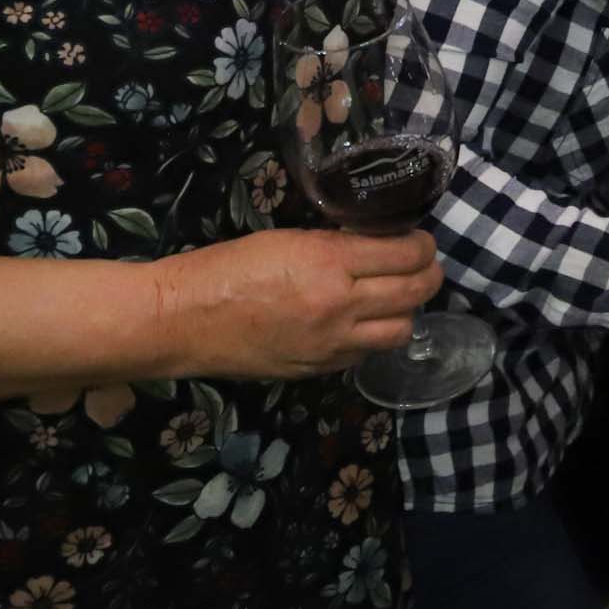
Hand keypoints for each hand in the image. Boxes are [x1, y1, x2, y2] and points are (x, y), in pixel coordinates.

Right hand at [153, 228, 442, 378]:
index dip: (422, 245)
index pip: (407, 254)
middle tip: (422, 267)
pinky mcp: (317, 369)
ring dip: (406, 312)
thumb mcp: (285, 239)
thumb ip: (334, 245)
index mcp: (329, 263)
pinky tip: (358, 324)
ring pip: (401, 330)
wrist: (181, 320)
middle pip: (416, 293)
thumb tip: (374, 245)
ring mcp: (331, 343)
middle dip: (428, 276)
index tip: (418, 240)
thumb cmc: (225, 268)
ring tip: (394, 298)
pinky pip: (365, 354)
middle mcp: (340, 306)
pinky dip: (372, 337)